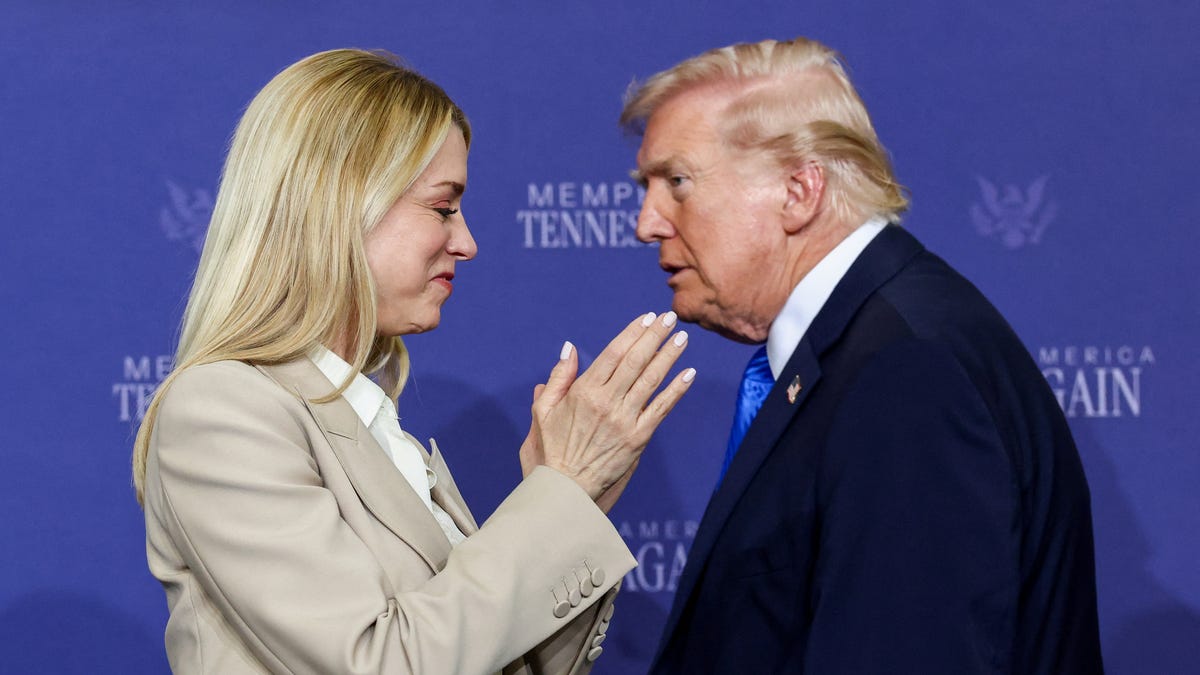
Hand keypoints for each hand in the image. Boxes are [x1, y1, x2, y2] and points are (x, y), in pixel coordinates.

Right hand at [520, 312, 694, 510]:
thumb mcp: (542, 412)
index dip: (632, 333)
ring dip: (668, 357)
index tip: (646, 318)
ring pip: (651, 381)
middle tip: (670, 317)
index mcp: (583, 392)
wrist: (564, 491)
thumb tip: (570, 348)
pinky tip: (688, 374)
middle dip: (654, 336)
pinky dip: (676, 391)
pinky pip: (661, 409)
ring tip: (682, 338)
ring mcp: (625, 421)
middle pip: (636, 361)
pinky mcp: (638, 439)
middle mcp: (607, 403)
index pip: (613, 354)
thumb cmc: (550, 451)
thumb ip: (559, 378)